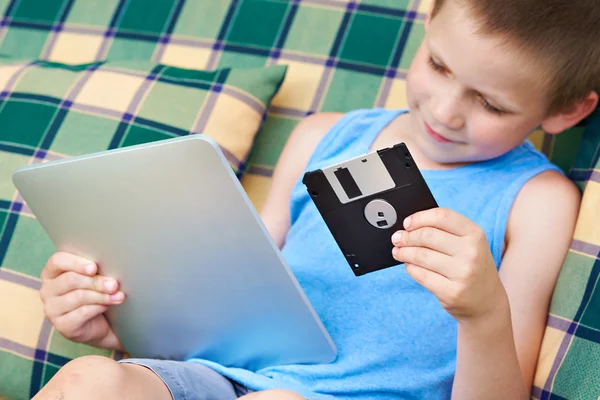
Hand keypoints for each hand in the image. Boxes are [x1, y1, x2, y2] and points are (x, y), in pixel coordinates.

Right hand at [40, 252, 125, 350]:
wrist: (98, 322)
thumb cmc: (94, 292)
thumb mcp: (93, 277)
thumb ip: (94, 270)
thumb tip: (109, 268)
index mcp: (52, 272)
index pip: (57, 261)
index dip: (76, 263)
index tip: (94, 268)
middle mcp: (47, 290)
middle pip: (71, 280)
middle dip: (96, 281)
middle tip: (114, 284)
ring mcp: (52, 309)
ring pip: (79, 296)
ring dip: (102, 295)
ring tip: (118, 295)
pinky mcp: (62, 325)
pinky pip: (82, 313)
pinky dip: (99, 307)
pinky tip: (108, 305)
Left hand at [391, 208, 507, 321]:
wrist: (488, 303)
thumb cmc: (472, 267)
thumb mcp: (469, 245)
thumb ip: (444, 232)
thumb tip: (409, 227)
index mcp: (475, 234)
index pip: (442, 216)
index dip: (419, 218)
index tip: (407, 223)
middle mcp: (471, 252)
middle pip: (427, 235)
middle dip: (407, 236)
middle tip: (397, 238)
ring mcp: (462, 273)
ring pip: (421, 255)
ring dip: (404, 252)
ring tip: (398, 252)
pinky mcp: (452, 292)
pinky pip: (421, 275)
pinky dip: (410, 268)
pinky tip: (409, 265)